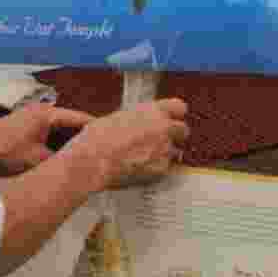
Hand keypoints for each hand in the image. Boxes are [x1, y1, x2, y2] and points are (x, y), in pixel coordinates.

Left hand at [0, 103, 95, 175]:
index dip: (96, 129)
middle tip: (103, 149)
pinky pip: (49, 132)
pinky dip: (58, 142)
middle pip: (71, 123)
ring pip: (60, 129)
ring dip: (71, 140)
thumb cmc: (5, 152)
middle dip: (85, 136)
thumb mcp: (37, 160)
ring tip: (88, 153)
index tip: (112, 139)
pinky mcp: (26, 126)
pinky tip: (65, 155)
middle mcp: (43, 111)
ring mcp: (33, 117)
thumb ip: (60, 162)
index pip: (80, 119)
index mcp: (48, 114)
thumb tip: (80, 167)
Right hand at [63, 98, 188, 189]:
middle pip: (183, 130)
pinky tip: (140, 166)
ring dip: (164, 153)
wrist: (94, 160)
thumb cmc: (99, 138)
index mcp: (153, 111)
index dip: (175, 114)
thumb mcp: (118, 117)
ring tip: (144, 156)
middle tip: (160, 139)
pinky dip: (156, 168)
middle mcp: (163, 128)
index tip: (171, 118)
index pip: (179, 107)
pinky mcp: (161, 169)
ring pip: (175, 151)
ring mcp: (164, 149)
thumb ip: (138, 119)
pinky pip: (165, 167)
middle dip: (174, 135)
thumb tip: (142, 123)